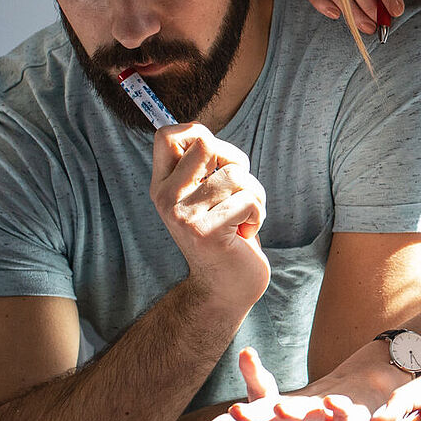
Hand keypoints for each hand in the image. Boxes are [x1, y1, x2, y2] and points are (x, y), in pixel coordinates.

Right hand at [150, 123, 269, 310]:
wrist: (225, 288)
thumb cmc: (226, 234)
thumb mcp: (206, 197)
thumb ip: (201, 168)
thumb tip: (202, 133)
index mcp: (162, 185)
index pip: (167, 135)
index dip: (199, 134)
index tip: (218, 160)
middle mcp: (166, 198)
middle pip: (206, 143)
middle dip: (237, 161)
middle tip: (239, 190)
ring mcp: (183, 215)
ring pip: (235, 174)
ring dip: (254, 195)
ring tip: (244, 218)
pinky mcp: (206, 232)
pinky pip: (248, 200)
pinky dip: (258, 215)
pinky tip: (245, 233)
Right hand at [191, 348, 376, 420]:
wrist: (356, 414)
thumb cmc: (306, 412)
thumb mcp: (273, 404)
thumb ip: (248, 390)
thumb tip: (204, 418)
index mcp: (276, 420)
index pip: (251, 412)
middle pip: (273, 419)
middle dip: (255, 416)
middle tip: (236, 411)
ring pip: (307, 418)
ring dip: (293, 413)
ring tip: (280, 407)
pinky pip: (345, 416)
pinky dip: (338, 409)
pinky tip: (332, 400)